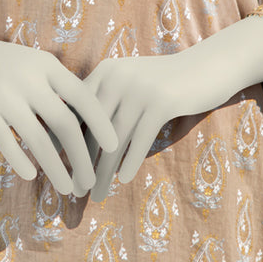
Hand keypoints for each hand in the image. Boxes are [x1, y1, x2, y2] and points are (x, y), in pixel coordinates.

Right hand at [0, 28, 118, 196]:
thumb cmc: (1, 63)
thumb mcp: (32, 63)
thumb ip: (55, 86)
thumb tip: (86, 119)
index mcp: (46, 65)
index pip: (82, 95)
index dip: (100, 122)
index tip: (114, 145)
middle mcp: (29, 79)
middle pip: (65, 123)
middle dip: (82, 157)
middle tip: (90, 181)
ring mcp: (5, 95)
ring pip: (38, 140)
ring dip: (56, 169)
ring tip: (67, 188)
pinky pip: (8, 143)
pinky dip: (22, 162)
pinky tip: (31, 176)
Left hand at [79, 48, 235, 201]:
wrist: (206, 66)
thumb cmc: (164, 81)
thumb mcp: (131, 82)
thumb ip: (107, 99)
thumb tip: (77, 138)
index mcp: (106, 71)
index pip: (77, 110)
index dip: (64, 139)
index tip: (55, 166)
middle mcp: (118, 76)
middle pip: (94, 128)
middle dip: (83, 162)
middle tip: (76, 190)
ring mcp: (140, 88)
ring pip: (116, 138)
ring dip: (105, 170)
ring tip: (97, 195)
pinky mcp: (163, 101)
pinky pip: (141, 138)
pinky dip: (131, 161)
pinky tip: (124, 180)